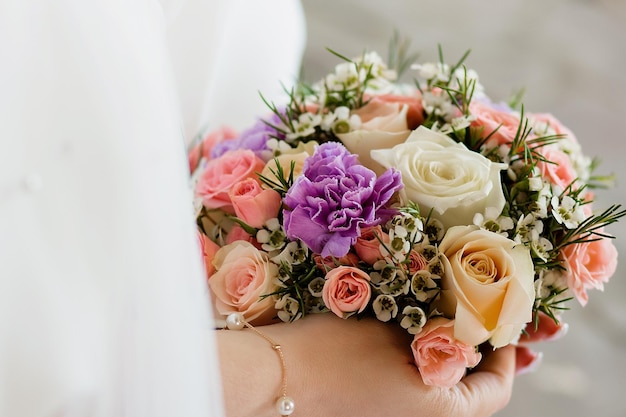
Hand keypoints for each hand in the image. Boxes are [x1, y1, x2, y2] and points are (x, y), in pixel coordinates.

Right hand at [217, 313, 514, 416]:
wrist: (279, 377)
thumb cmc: (336, 352)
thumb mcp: (393, 330)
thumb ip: (437, 332)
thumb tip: (467, 327)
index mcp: (442, 413)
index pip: (496, 389)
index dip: (507, 355)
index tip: (505, 324)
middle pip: (473, 397)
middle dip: (482, 359)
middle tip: (486, 326)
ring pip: (446, 397)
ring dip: (456, 366)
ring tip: (457, 330)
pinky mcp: (382, 415)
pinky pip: (420, 398)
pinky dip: (430, 374)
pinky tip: (420, 346)